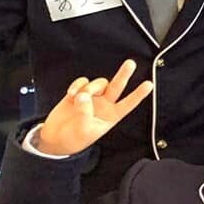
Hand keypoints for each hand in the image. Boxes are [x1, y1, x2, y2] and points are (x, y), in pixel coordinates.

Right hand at [38, 61, 155, 156]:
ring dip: (90, 88)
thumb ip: (85, 112)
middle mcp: (104, 104)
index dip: (138, 94)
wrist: (54, 139)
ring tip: (78, 98)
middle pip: (117, 86)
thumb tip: (83, 95)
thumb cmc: (74, 139)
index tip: (149, 84)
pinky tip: (71, 93)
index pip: (128, 104)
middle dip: (124, 74)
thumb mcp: (84, 130)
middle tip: (131, 64)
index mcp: (111, 116)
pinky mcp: (77, 93)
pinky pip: (82, 82)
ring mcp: (92, 97)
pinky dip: (77, 85)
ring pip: (98, 83)